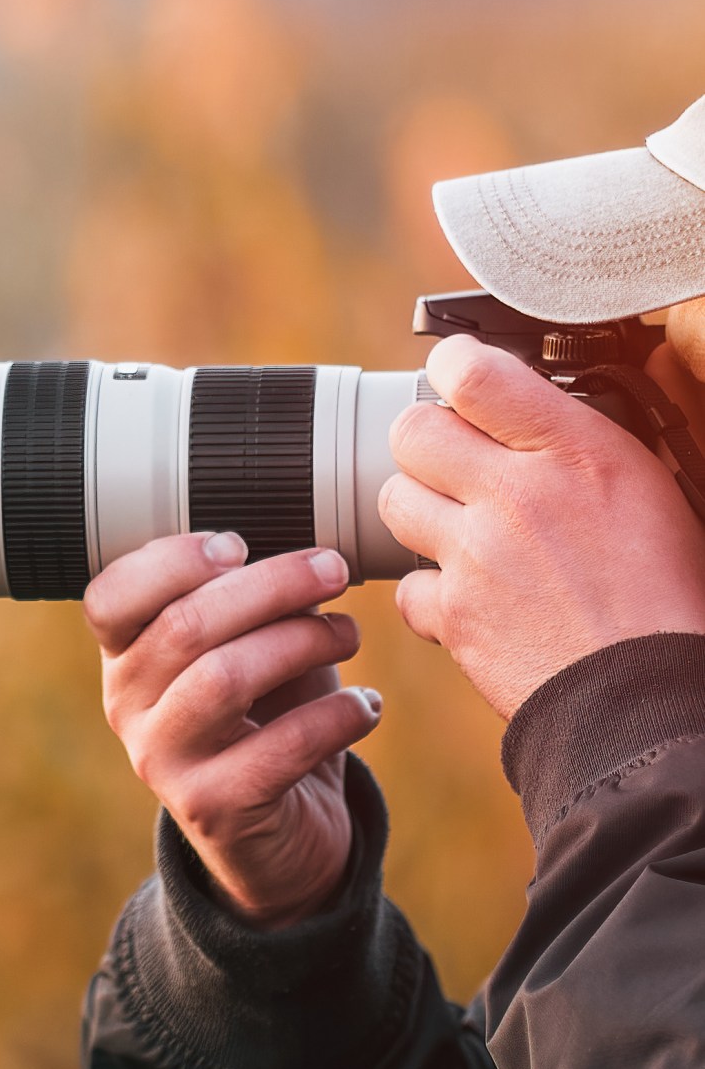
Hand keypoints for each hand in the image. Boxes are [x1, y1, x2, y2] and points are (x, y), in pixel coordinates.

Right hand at [85, 534, 377, 926]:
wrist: (277, 835)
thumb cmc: (268, 719)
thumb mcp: (252, 652)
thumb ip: (255, 606)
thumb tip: (308, 552)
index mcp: (125, 658)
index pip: (109, 598)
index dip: (168, 562)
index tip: (238, 544)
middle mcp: (127, 707)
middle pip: (184, 625)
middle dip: (270, 585)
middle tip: (333, 569)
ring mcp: (162, 760)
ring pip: (222, 679)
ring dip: (302, 642)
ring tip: (350, 633)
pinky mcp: (213, 808)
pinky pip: (279, 749)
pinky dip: (336, 717)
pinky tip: (367, 707)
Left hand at [380, 335, 704, 719]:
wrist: (655, 700)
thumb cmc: (673, 597)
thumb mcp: (659, 492)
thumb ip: (591, 442)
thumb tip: (555, 401)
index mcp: (580, 454)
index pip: (474, 373)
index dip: (455, 368)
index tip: (459, 377)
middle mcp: (518, 496)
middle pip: (411, 432)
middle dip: (428, 444)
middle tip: (459, 466)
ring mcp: (477, 556)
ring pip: (395, 501)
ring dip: (423, 513)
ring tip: (470, 533)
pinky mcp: (454, 614)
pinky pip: (407, 584)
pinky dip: (432, 594)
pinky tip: (475, 600)